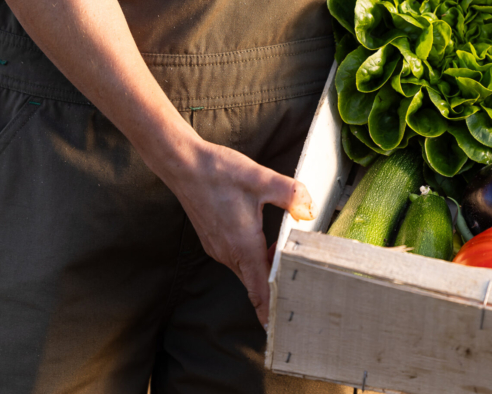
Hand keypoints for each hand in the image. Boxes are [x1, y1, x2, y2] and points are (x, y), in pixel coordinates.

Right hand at [154, 134, 314, 326]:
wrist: (183, 164)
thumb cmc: (219, 172)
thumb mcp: (262, 178)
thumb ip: (291, 195)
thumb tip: (308, 211)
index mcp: (242, 245)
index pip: (259, 290)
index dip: (268, 311)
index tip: (277, 328)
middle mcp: (228, 252)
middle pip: (255, 281)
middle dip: (274, 286)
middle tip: (297, 287)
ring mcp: (217, 247)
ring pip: (246, 269)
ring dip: (264, 266)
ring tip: (284, 253)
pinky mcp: (212, 239)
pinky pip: (236, 257)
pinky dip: (252, 255)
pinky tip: (264, 238)